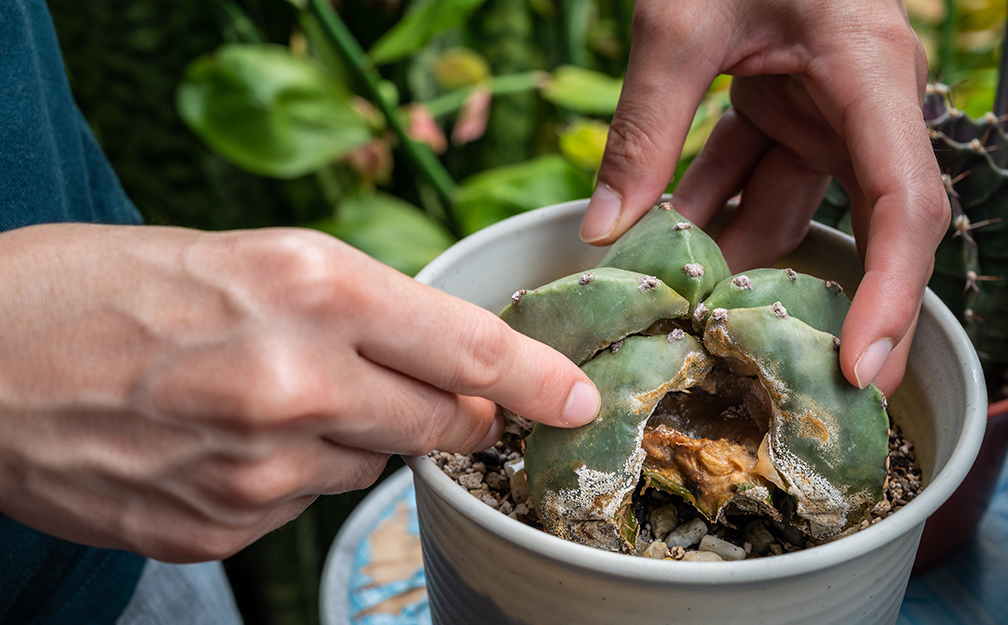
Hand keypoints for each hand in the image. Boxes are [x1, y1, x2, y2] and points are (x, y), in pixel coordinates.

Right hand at [0, 224, 598, 561]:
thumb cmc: (106, 287)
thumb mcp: (244, 255)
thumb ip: (355, 309)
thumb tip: (438, 361)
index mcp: (311, 286)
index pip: (469, 350)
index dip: (537, 380)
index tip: (575, 398)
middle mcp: (298, 380)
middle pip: (441, 422)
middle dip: (453, 414)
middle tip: (430, 396)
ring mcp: (260, 466)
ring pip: (370, 466)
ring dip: (352, 437)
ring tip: (269, 396)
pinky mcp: (223, 525)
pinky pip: (303, 503)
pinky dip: (289, 474)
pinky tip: (225, 438)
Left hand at [580, 0, 948, 395]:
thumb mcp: (678, 21)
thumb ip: (644, 128)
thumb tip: (604, 233)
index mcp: (870, 75)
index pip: (903, 204)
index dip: (891, 292)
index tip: (862, 366)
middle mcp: (862, 102)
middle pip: (847, 222)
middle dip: (799, 290)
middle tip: (758, 366)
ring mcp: (823, 107)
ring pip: (781, 202)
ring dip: (722, 246)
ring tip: (666, 297)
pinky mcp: (785, 105)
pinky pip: (749, 170)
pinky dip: (704, 200)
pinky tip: (652, 234)